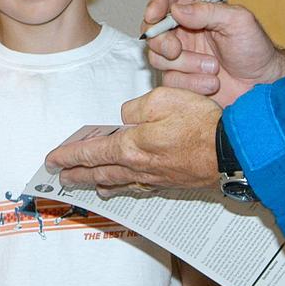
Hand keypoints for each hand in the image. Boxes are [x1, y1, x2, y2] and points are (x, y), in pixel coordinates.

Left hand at [45, 87, 222, 192]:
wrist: (232, 152)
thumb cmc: (202, 123)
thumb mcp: (164, 99)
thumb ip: (137, 107)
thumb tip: (126, 117)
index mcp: (132, 146)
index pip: (91, 153)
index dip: (69, 156)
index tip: (52, 160)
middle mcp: (139, 167)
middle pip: (99, 172)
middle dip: (77, 174)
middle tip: (60, 177)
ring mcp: (155, 178)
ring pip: (118, 182)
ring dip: (97, 183)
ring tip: (86, 184)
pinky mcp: (170, 182)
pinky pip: (137, 186)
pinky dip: (123, 187)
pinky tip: (123, 186)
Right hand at [142, 0, 284, 105]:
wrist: (263, 85)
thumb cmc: (255, 49)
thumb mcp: (239, 21)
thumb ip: (208, 11)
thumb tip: (177, 9)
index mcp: (198, 11)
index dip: (156, 5)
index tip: (153, 16)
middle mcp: (186, 32)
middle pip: (154, 31)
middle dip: (161, 41)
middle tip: (176, 50)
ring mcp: (182, 57)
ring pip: (159, 58)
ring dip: (186, 65)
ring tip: (213, 68)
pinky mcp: (183, 80)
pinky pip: (170, 82)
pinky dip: (191, 83)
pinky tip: (212, 83)